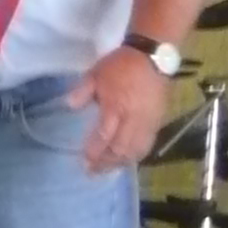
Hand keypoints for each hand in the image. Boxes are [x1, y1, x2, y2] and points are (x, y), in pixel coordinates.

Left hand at [65, 46, 170, 171]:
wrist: (153, 56)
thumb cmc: (121, 64)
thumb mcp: (95, 73)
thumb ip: (82, 91)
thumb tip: (68, 106)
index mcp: (117, 107)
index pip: (105, 136)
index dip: (95, 151)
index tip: (84, 160)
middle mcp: (134, 119)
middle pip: (121, 149)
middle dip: (106, 162)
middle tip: (92, 171)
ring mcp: (149, 122)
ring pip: (136, 150)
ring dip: (121, 162)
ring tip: (108, 170)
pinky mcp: (158, 121)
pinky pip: (148, 144)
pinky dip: (136, 155)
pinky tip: (127, 159)